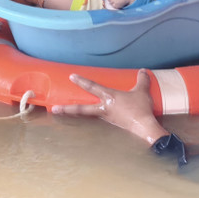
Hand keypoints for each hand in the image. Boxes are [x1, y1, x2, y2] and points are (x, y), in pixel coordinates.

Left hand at [52, 69, 168, 144]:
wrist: (143, 127)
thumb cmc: (140, 108)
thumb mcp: (142, 91)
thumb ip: (142, 80)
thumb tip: (143, 71)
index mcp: (109, 97)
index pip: (92, 87)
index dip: (81, 81)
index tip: (71, 77)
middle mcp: (103, 108)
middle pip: (81, 108)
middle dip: (67, 109)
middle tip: (54, 109)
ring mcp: (106, 118)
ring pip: (87, 115)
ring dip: (76, 114)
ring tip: (66, 113)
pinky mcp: (111, 124)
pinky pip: (98, 119)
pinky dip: (91, 118)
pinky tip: (91, 117)